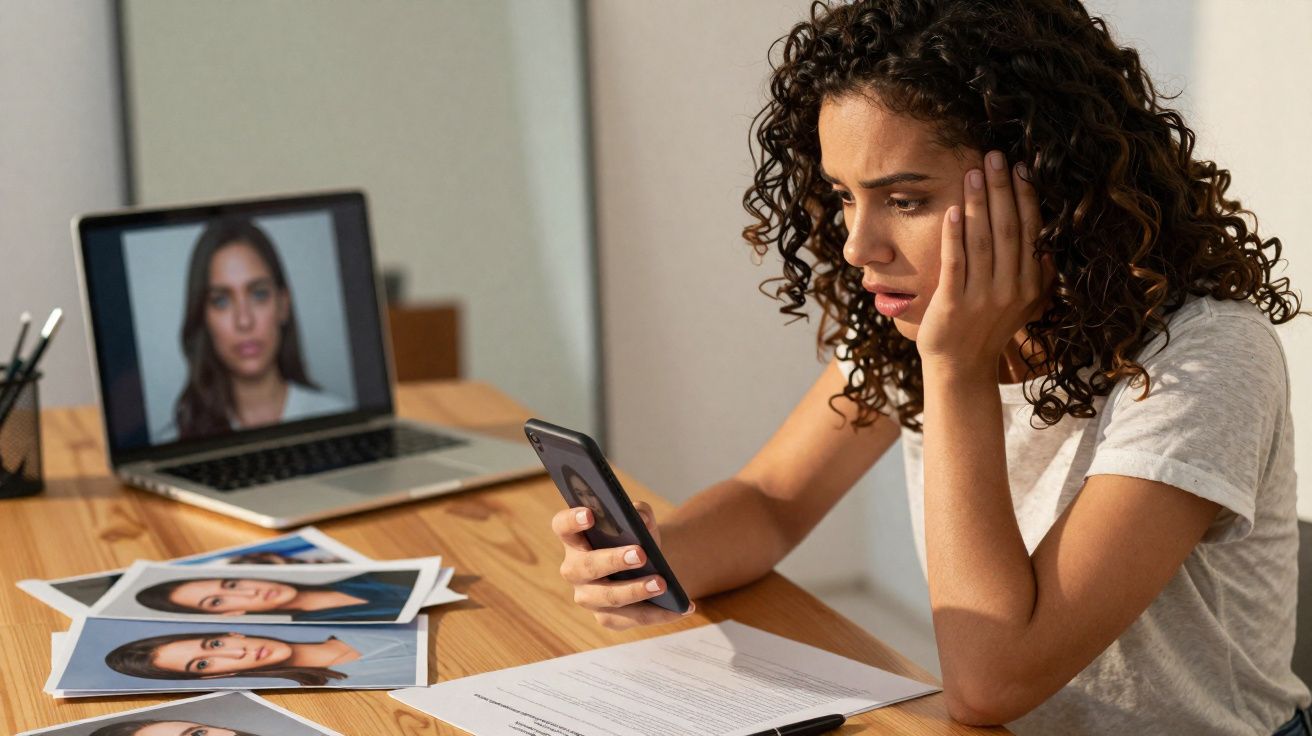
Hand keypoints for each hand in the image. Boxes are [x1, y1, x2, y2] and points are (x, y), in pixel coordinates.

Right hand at [551, 501, 693, 629]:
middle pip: (585, 566)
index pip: (562, 526)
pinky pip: (631, 618)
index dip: (572, 520)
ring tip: (662, 583)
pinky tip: (682, 607)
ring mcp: (588, 596)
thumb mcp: (639, 521)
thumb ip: (639, 513)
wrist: (647, 566)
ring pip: (608, 597)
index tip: (590, 514)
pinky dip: (659, 613)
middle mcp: (574, 569)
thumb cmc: (634, 538)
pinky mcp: (607, 617)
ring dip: (635, 591)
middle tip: (640, 554)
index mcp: (575, 538)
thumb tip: (642, 520)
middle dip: (612, 560)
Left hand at [915, 150, 1054, 374]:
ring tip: (972, 172)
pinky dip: (954, 234)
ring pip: (982, 240)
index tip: (1020, 167)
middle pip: (1008, 229)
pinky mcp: (953, 303)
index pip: (1029, 230)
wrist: (960, 366)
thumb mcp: (1022, 302)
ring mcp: (983, 297)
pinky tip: (952, 209)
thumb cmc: (986, 328)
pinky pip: (955, 261)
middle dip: (1001, 189)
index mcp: (1031, 284)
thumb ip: (1034, 272)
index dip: (1024, 197)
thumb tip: (1046, 238)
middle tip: (994, 156)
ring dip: (978, 203)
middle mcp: (1011, 289)